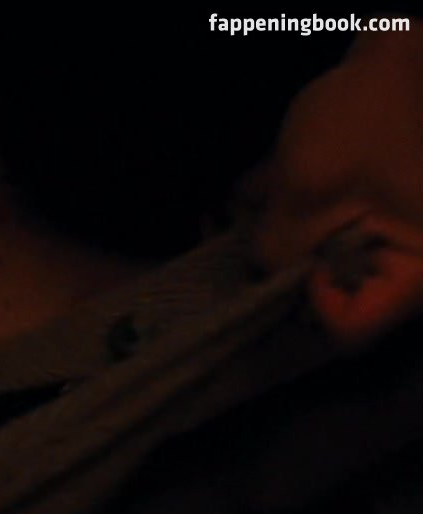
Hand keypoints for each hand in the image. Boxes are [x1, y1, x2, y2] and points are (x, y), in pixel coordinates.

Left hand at [252, 31, 422, 348]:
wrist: (402, 51)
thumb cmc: (368, 117)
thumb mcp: (309, 185)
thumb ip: (278, 244)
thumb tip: (259, 275)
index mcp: (417, 271)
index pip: (351, 329)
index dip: (307, 304)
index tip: (285, 264)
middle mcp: (411, 264)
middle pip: (332, 296)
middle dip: (280, 264)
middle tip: (240, 238)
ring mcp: (393, 237)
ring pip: (319, 260)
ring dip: (275, 234)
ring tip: (247, 204)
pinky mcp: (373, 212)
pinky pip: (326, 229)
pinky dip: (290, 212)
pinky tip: (259, 187)